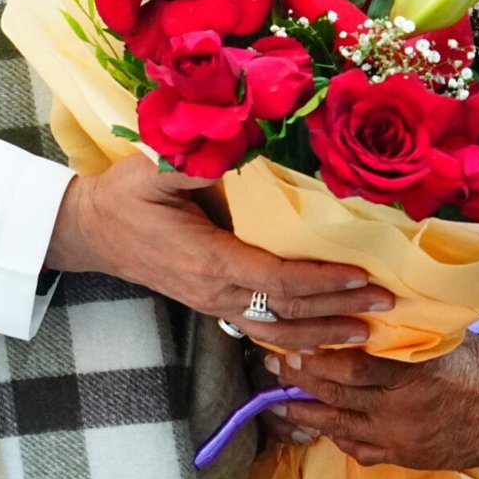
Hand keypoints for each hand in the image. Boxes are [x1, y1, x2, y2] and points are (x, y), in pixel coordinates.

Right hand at [45, 157, 393, 353]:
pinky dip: (298, 337)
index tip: (362, 275)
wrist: (90, 231)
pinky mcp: (212, 305)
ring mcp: (213, 305)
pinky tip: (325, 339)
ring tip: (367, 331)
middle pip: (286, 312)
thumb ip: (194, 159)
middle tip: (387, 304)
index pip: (276, 281)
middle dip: (339, 310)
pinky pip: (261, 330)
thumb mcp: (152, 168)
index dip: (322, 282)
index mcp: (208, 260)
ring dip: (324, 333)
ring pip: (276, 330)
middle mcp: (215, 292)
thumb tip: (238, 140)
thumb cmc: (123, 196)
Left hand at [261, 334, 478, 471]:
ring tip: (280, 402)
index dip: (316, 358)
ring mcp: (398, 437)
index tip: (292, 345)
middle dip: (299, 381)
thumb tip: (369, 314)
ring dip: (305, 414)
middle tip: (273, 367)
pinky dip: (339, 439)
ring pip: (339, 427)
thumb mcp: (445, 341)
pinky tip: (324, 429)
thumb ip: (405, 335)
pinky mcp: (404, 457)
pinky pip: (360, 451)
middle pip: (336, 395)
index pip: (349, 366)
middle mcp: (398, 408)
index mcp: (410, 374)